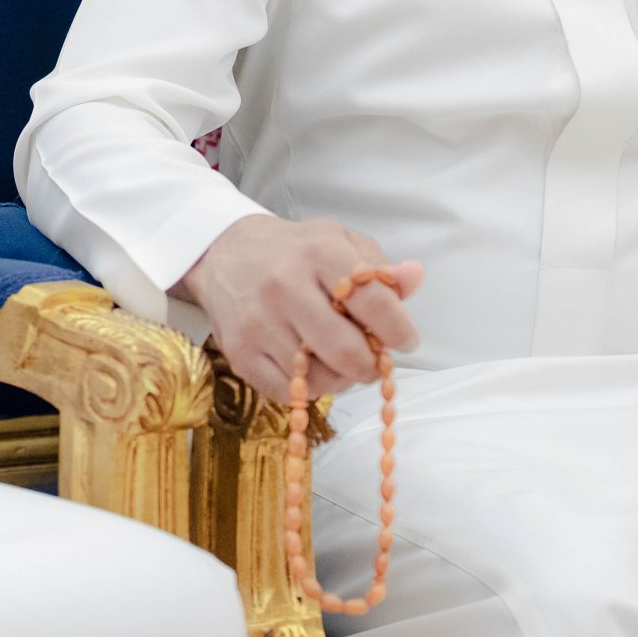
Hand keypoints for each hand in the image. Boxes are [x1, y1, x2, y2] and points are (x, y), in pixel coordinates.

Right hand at [174, 214, 422, 405]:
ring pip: (320, 379)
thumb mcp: (340, 242)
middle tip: (371, 357)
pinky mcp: (239, 352)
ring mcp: (259, 322)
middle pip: (347, 352)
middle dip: (370, 365)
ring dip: (339, 377)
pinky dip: (307, 387)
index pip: (374, 303)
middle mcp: (286, 286)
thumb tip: (414, 277)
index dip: (399, 330)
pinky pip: (289, 394)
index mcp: (319, 252)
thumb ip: (381, 267)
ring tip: (335, 356)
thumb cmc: (295, 251)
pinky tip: (306, 363)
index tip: (405, 339)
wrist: (224, 253)